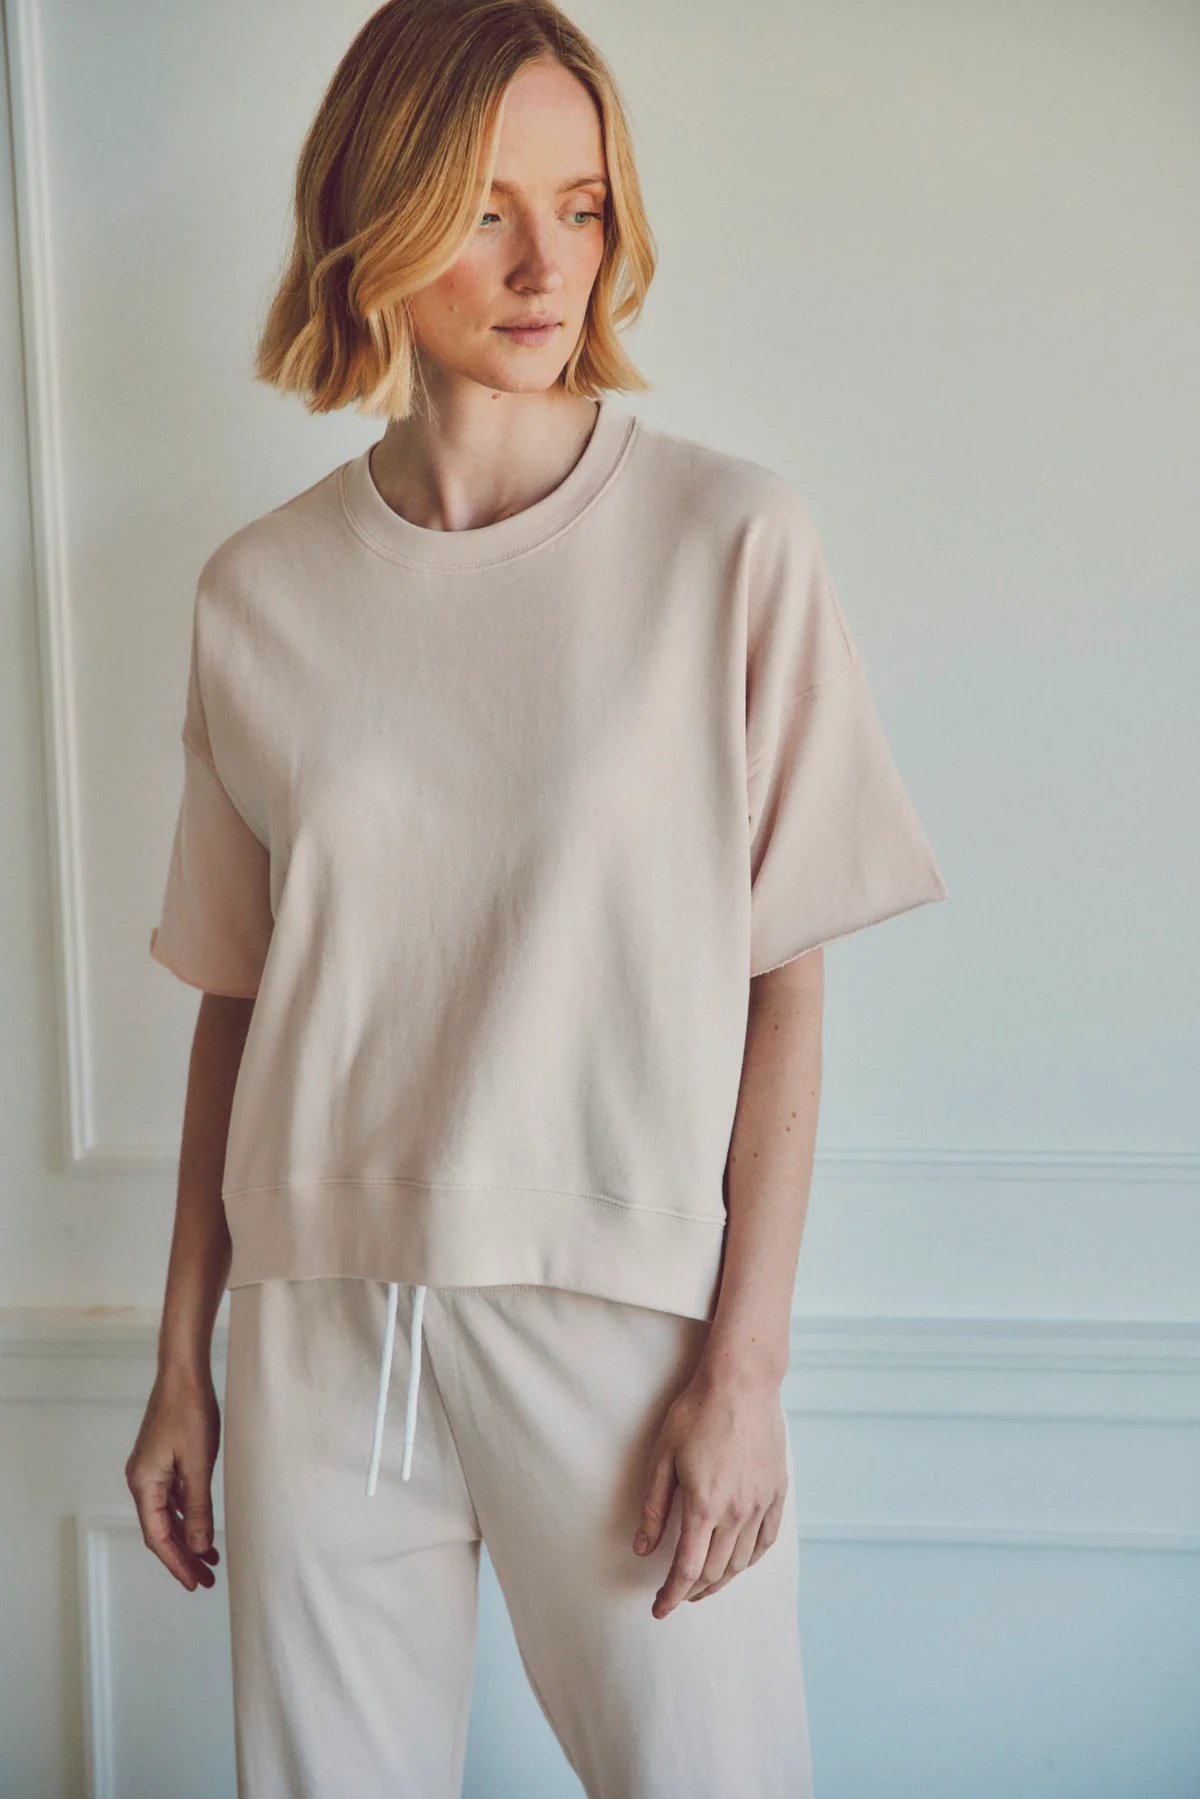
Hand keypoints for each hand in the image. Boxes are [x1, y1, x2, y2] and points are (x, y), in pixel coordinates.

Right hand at [126, 1370, 222, 1591]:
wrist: (183, 1373)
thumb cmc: (190, 1412)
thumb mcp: (199, 1464)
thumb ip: (199, 1507)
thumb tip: (200, 1546)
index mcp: (144, 1484)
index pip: (158, 1537)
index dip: (176, 1563)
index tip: (194, 1583)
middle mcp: (142, 1481)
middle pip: (162, 1530)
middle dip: (183, 1556)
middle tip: (206, 1580)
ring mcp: (151, 1470)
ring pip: (169, 1515)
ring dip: (188, 1537)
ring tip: (210, 1560)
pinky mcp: (162, 1459)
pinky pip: (173, 1497)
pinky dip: (188, 1514)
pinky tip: (203, 1526)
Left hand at [632, 1365, 787, 1618]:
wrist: (741, 1382)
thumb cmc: (696, 1413)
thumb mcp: (663, 1458)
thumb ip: (654, 1508)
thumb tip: (643, 1549)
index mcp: (704, 1505)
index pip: (688, 1570)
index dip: (672, 1595)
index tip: (660, 1609)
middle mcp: (737, 1512)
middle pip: (715, 1571)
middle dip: (693, 1591)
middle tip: (677, 1595)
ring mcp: (761, 1504)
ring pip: (742, 1562)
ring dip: (721, 1581)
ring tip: (704, 1584)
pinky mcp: (777, 1492)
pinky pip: (766, 1541)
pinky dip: (750, 1560)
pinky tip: (739, 1562)